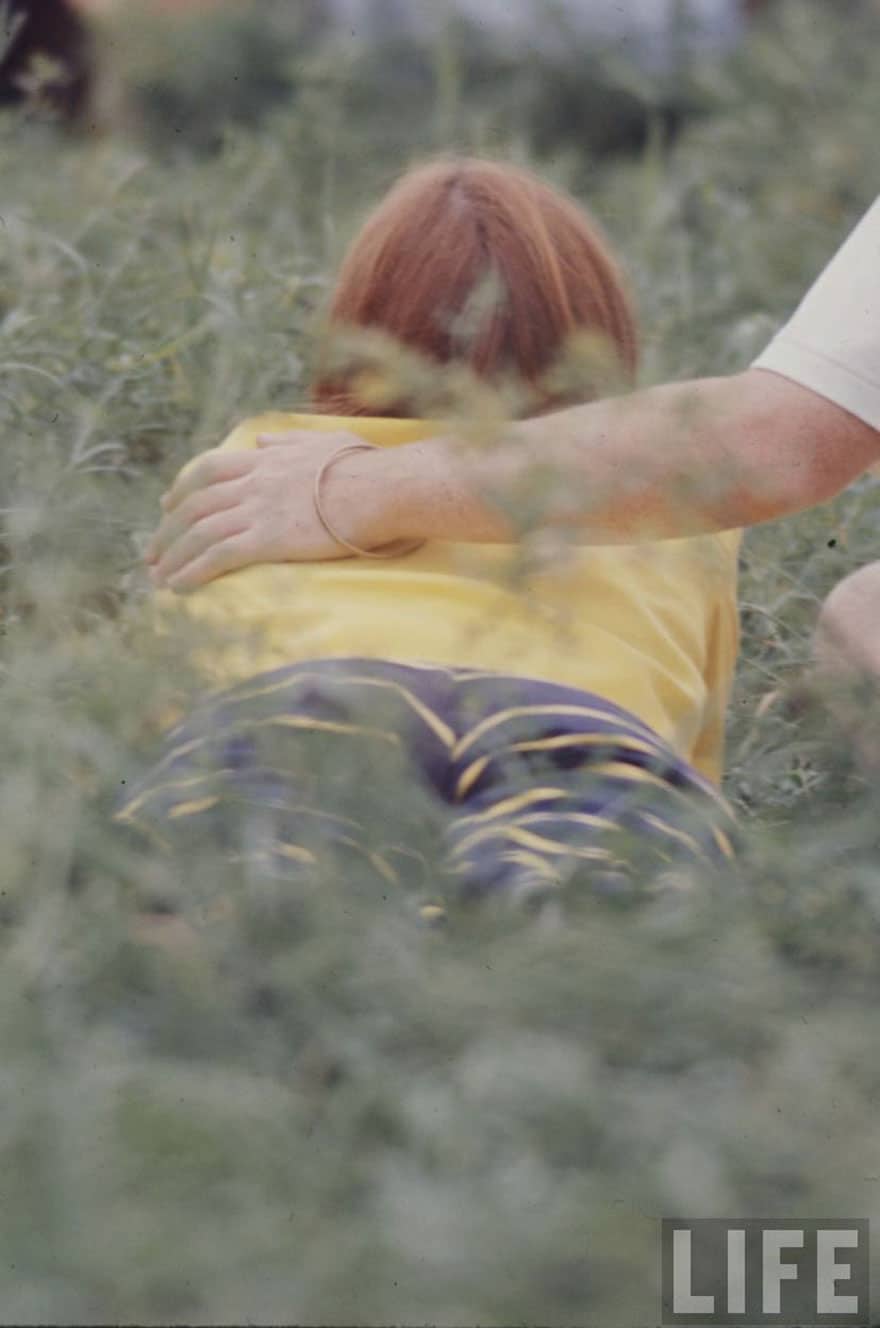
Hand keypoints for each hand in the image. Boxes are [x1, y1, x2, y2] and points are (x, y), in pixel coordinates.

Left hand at [146, 430, 387, 591]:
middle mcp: (254, 482)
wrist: (384, 489)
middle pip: (194, 503)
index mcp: (266, 459)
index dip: (183, 487)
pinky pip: (218, 555)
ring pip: (199, 531)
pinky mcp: (268, 538)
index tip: (168, 504)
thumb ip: (288, 440)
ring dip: (173, 556)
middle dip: (167, 530)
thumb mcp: (325, 440)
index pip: (210, 469)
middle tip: (152, 553)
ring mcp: (259, 509)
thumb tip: (263, 436)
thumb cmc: (366, 468)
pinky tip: (179, 587)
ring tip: (158, 578)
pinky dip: (193, 571)